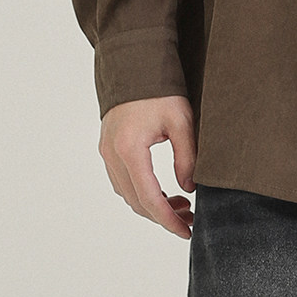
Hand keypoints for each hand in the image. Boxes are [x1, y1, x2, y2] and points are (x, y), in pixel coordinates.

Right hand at [99, 95, 195, 238]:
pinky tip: (164, 191)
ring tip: (182, 205)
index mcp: (129, 149)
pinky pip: (123, 182)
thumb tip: (190, 188)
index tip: (186, 231)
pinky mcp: (109, 149)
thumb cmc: (159, 90)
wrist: (133, 65)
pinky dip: (143, 192)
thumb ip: (187, 157)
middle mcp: (112, 155)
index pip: (149, 198)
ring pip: (128, 194)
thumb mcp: (181, 122)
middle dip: (163, 216)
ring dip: (153, 205)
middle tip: (190, 219)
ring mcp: (107, 153)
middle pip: (136, 201)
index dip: (168, 219)